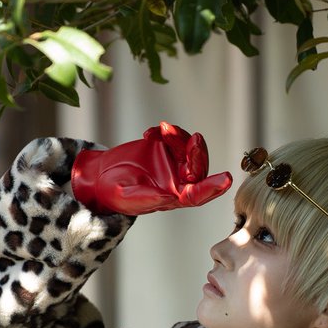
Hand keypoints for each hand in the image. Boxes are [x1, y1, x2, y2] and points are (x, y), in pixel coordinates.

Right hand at [70, 122, 232, 214]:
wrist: (101, 175)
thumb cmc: (114, 193)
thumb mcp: (127, 197)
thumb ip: (149, 198)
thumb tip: (170, 196)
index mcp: (173, 197)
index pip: (198, 194)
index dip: (213, 187)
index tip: (227, 179)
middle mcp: (178, 180)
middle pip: (198, 166)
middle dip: (197, 152)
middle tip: (193, 139)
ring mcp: (173, 163)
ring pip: (189, 147)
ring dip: (179, 136)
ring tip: (162, 129)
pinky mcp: (166, 147)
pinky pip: (175, 136)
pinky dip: (167, 131)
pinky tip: (149, 134)